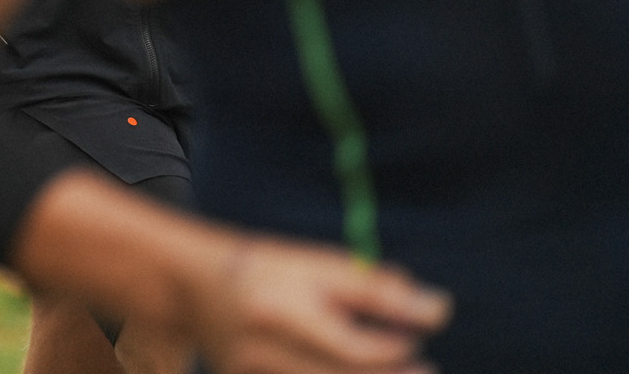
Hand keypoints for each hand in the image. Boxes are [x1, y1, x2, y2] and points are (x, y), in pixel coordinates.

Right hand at [187, 238, 449, 373]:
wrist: (190, 287)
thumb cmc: (263, 270)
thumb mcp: (312, 266)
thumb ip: (373, 288)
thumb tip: (438, 308)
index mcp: (281, 309)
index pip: (352, 347)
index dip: (394, 348)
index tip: (417, 338)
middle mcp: (262, 348)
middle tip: (425, 368)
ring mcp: (251, 373)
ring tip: (403, 369)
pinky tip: (348, 368)